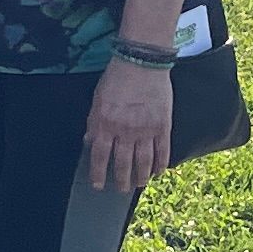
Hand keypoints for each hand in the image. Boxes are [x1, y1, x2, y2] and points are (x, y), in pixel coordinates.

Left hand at [83, 61, 175, 193]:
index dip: (98, 173)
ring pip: (143, 162)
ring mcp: (145, 130)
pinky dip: (160, 164)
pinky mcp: (163, 126)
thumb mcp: (97, 100)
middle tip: (121, 189)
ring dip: (141, 176)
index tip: (98, 185)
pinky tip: (158, 172)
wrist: (141, 62)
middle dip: (121, 179)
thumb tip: (89, 142)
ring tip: (139, 183)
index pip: (99, 156)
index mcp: (105, 124)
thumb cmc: (116, 78)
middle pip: (122, 163)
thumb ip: (94, 123)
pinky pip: (162, 151)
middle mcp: (125, 131)